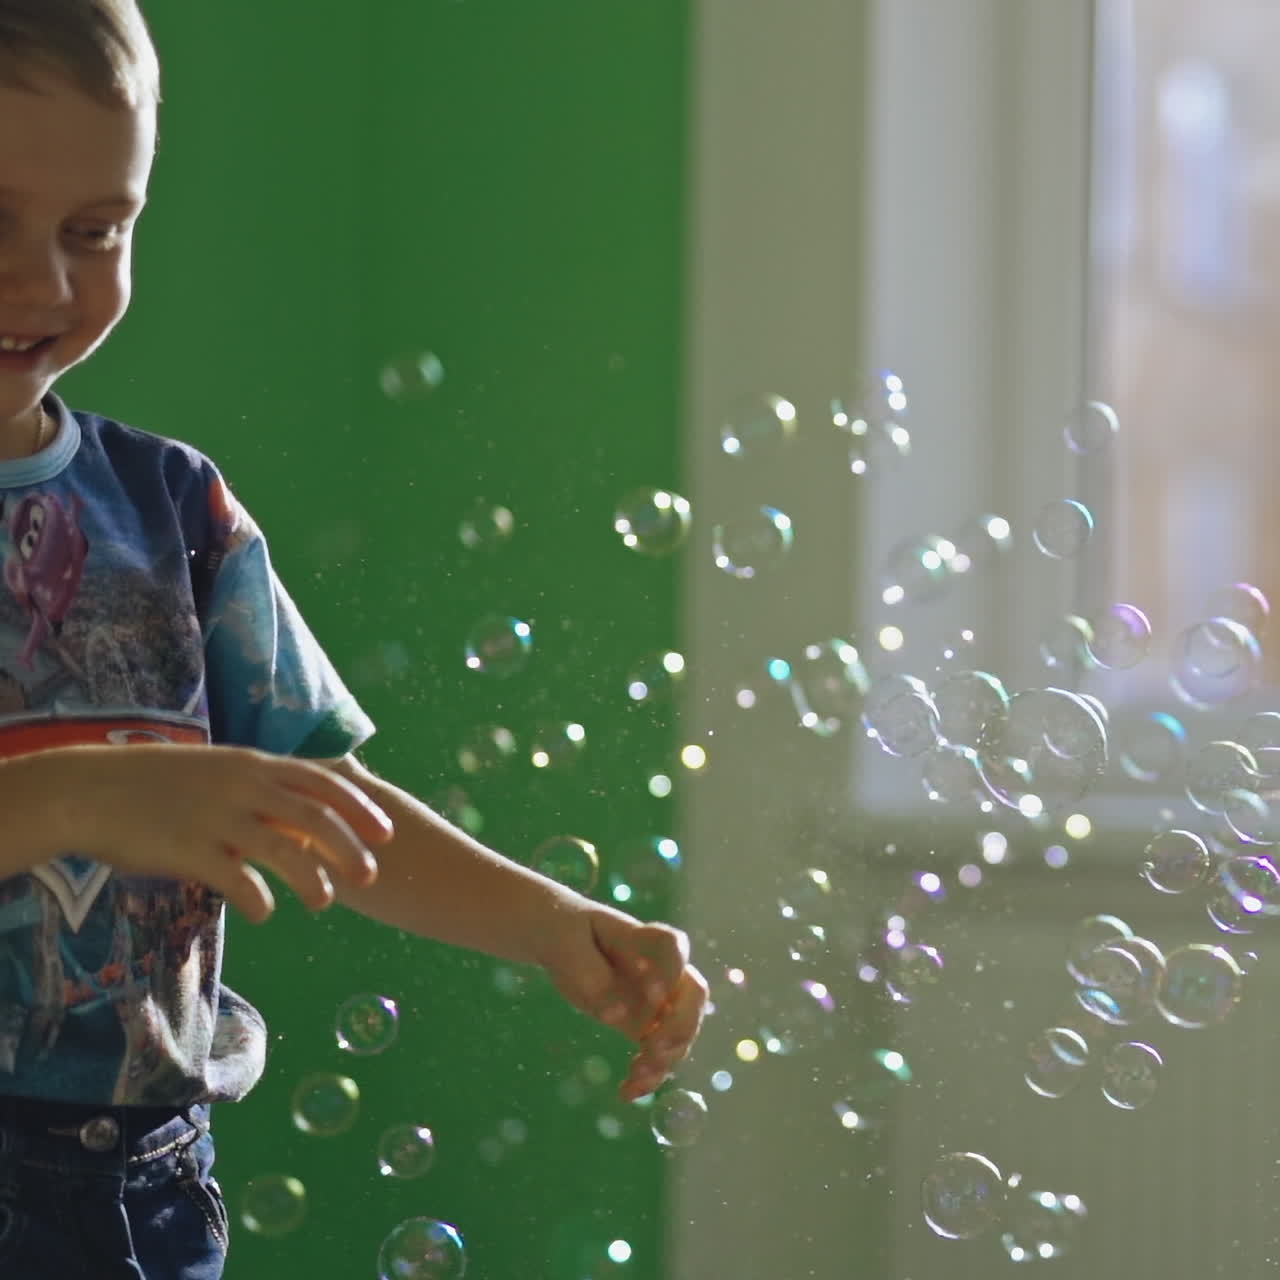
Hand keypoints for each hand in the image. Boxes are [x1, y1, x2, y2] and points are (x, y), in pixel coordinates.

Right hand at [36, 742, 393, 922]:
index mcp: (254, 765)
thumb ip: (260, 786)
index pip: (323, 782)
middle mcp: (244, 786)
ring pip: (283, 849)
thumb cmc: (158, 784)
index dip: (360, 807)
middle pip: (316, 817)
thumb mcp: (218, 771)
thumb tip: (302, 808)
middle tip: (372, 876)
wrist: (89, 789)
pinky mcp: (189, 848)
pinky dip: (258, 898)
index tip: (388, 831)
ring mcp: (218, 816)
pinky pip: (236, 878)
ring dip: (311, 879)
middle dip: (350, 848)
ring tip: (325, 903)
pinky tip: (265, 912)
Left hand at [536, 898, 708, 1101]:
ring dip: (668, 1057)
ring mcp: (658, 998)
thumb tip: (616, 1017)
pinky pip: (659, 1053)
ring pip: (682, 1029)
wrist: (564, 943)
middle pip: (693, 993)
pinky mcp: (645, 1024)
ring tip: (636, 1075)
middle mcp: (660, 968)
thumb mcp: (566, 945)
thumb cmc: (566, 933)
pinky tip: (627, 1092)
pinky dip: (649, 1076)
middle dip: (681, 1024)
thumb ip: (591, 976)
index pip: (672, 947)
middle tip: (653, 1047)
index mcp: (642, 938)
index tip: (655, 995)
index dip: (671, 972)